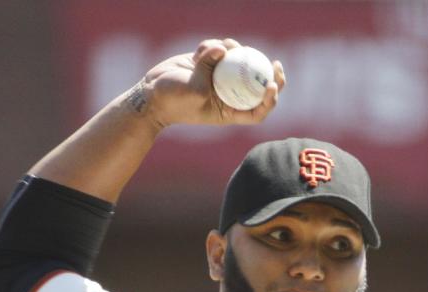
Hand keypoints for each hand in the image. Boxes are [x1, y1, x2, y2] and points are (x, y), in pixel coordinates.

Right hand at [137, 38, 284, 129]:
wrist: (152, 92)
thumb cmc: (171, 100)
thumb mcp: (192, 90)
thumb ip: (208, 69)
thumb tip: (224, 49)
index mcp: (229, 111)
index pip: (258, 110)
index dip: (270, 99)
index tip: (271, 84)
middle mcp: (228, 94)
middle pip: (256, 86)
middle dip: (269, 74)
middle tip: (276, 63)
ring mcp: (220, 77)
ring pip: (239, 62)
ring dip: (236, 51)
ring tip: (226, 46)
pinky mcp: (209, 63)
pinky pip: (219, 50)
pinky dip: (212, 46)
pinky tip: (200, 50)